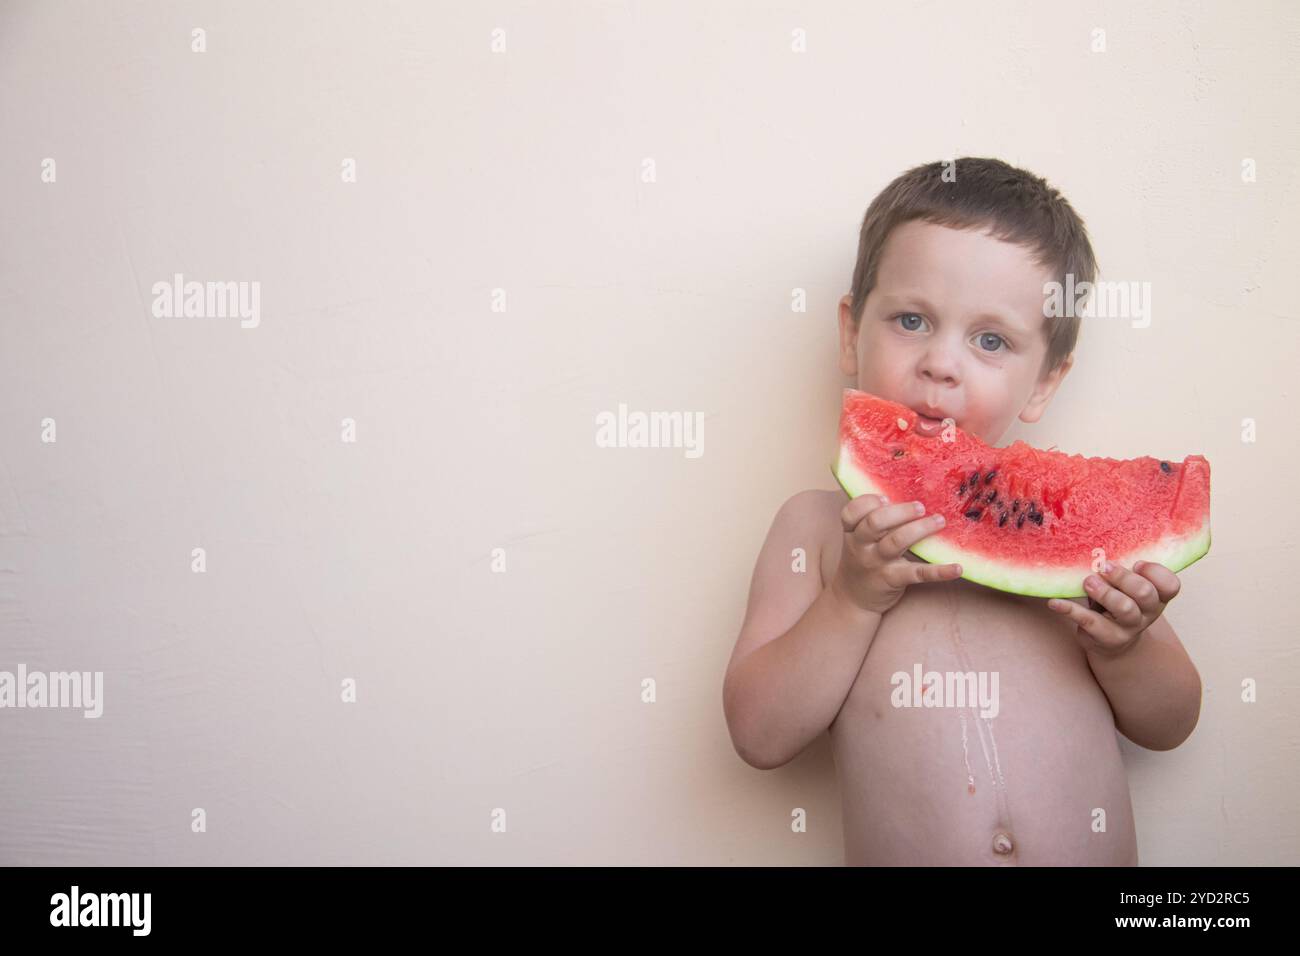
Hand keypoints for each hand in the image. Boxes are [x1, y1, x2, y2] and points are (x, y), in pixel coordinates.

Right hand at [830, 494, 962, 615]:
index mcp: (852, 532)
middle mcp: (861, 546)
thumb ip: (874, 520)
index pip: (851, 512)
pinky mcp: (893, 580)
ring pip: (896, 542)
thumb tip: (908, 497)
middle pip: (875, 522)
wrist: (853, 599)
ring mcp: (876, 563)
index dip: (868, 502)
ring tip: (940, 520)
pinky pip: (918, 574)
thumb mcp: (859, 540)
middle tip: (921, 507)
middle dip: (900, 512)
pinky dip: (939, 571)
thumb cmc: (862, 560)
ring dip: (920, 529)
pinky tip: (957, 568)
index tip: (886, 497)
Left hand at [1047, 560, 1181, 656]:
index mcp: (1157, 597)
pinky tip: (1054, 603)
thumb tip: (1097, 549)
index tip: (1136, 563)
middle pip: (1145, 593)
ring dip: (1104, 592)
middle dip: (1123, 577)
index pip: (1170, 585)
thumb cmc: (1117, 603)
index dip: (1155, 572)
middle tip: (1102, 567)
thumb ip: (1121, 572)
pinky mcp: (1106, 638)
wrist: (1111, 643)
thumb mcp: (1124, 588)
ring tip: (1087, 582)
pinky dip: (1070, 610)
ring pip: (1124, 608)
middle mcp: (1147, 613)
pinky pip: (1089, 622)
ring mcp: (1129, 628)